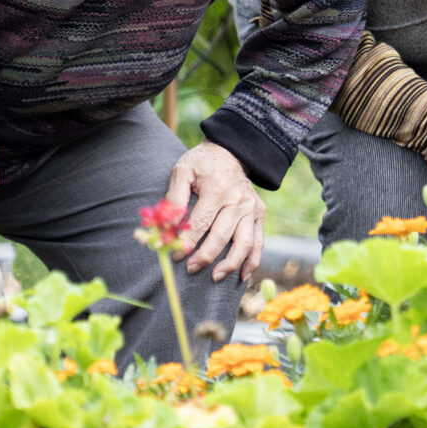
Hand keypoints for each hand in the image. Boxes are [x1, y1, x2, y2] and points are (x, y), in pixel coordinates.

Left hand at [164, 142, 264, 286]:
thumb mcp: (182, 172)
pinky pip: (259, 241)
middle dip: (205, 256)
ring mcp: (251, 208)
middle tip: (190, 269)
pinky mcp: (258, 213)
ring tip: (215, 277)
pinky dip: (252, 261)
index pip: (201, 223)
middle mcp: (237, 200)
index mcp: (216, 190)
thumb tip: (167, 227)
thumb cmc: (201, 163)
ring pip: (244, 243)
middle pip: (221, 236)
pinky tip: (242, 276)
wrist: (231, 150)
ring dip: (230, 263)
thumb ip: (174, 198)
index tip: (176, 255)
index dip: (187, 242)